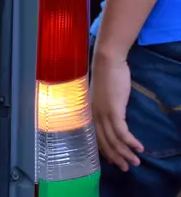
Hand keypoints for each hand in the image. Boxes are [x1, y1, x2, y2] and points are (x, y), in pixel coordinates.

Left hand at [93, 50, 143, 170]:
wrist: (107, 61)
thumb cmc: (106, 76)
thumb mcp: (103, 95)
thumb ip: (104, 107)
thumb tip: (111, 117)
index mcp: (89, 112)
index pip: (96, 137)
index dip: (105, 151)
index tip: (113, 161)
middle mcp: (93, 115)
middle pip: (104, 142)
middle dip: (116, 157)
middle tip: (126, 168)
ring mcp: (102, 113)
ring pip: (113, 140)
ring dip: (126, 153)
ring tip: (136, 162)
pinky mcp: (113, 109)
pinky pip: (122, 131)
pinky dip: (130, 141)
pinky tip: (139, 147)